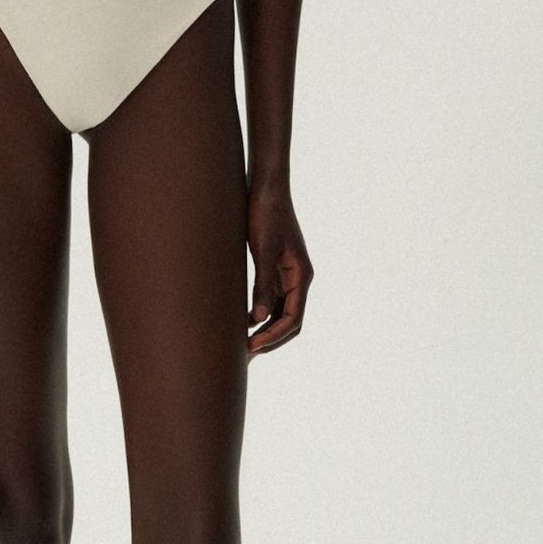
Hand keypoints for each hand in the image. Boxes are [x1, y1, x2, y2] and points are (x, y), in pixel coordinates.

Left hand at [246, 186, 312, 360]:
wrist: (266, 187)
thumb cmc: (265, 214)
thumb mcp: (263, 248)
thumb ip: (263, 282)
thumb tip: (259, 318)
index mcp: (300, 275)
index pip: (292, 318)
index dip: (273, 336)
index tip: (252, 347)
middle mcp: (297, 278)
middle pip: (288, 320)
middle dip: (269, 340)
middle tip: (245, 356)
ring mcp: (287, 273)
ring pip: (279, 311)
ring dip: (264, 329)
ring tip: (241, 344)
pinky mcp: (274, 266)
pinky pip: (270, 298)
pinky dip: (259, 312)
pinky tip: (242, 320)